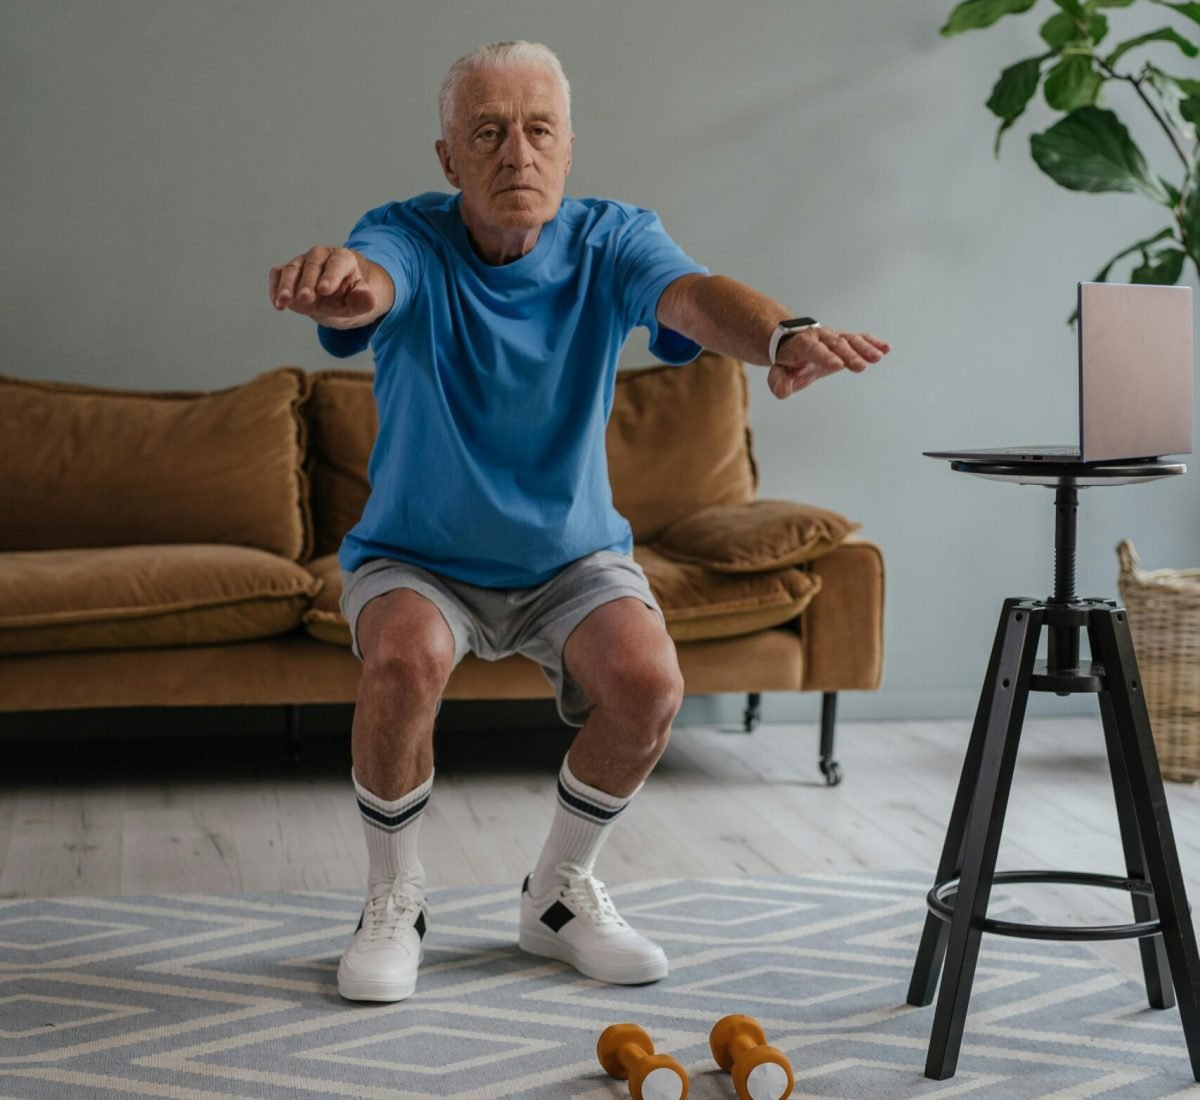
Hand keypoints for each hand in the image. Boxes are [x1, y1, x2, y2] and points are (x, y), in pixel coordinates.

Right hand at [268, 246, 392, 328]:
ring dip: (286, 286)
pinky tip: (277, 303)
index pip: (337, 264)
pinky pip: (278, 274)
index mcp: (344, 259)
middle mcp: (321, 256)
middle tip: (305, 299)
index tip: (324, 290)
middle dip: (307, 282)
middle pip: (312, 265)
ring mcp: (303, 263)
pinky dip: (275, 286)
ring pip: (292, 269)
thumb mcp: (365, 302)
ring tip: (284, 302)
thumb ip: (365, 299)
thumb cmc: (354, 297)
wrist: (341, 298)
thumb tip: (365, 295)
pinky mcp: (289, 273)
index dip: (331, 276)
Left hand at [767, 325, 890, 398]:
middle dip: (849, 355)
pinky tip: (886, 349)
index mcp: (802, 345)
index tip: (837, 365)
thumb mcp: (779, 373)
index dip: (825, 356)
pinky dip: (872, 342)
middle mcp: (820, 337)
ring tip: (877, 357)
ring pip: (850, 340)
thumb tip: (782, 392)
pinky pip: (860, 339)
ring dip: (864, 348)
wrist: (792, 343)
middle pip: (835, 345)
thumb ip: (779, 382)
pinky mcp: (845, 340)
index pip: (813, 350)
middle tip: (861, 366)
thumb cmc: (788, 361)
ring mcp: (834, 338)